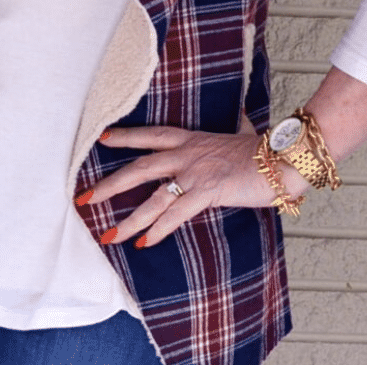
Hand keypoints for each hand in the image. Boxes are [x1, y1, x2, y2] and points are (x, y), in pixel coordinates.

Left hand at [78, 125, 302, 248]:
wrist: (282, 157)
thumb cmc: (263, 150)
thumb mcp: (239, 136)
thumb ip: (229, 133)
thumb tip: (236, 124)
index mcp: (192, 139)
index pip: (151, 134)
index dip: (125, 136)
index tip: (103, 138)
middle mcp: (187, 153)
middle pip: (138, 167)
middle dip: (109, 185)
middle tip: (84, 198)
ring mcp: (195, 172)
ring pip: (152, 197)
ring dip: (129, 220)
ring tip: (108, 235)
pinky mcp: (208, 190)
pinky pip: (176, 212)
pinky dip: (160, 229)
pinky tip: (145, 242)